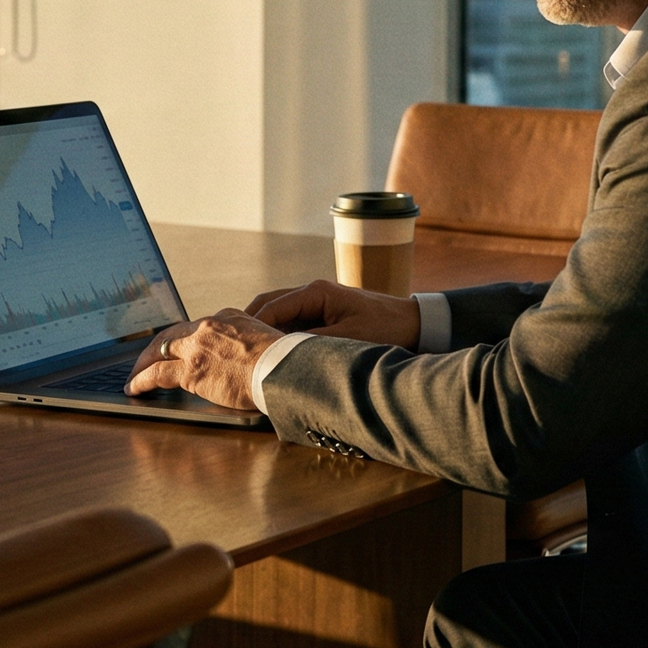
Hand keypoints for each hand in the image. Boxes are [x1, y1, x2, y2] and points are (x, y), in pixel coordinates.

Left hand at [124, 309, 283, 408]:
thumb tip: (249, 359)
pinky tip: (135, 388)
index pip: (197, 327)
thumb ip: (249, 345)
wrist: (284, 369)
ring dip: (143, 364)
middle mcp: (208, 327)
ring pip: (159, 350)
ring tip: (135, 376)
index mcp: (228, 317)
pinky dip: (141, 380)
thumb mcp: (265, 342)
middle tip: (144, 360)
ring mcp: (197, 347)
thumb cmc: (283, 363)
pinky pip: (157, 373)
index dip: (182, 339)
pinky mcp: (191, 370)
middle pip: (171, 335)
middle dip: (155, 348)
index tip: (175, 347)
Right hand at [246, 279, 419, 349]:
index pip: (271, 307)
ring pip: (279, 315)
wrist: (415, 324)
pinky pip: (293, 324)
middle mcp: (313, 292)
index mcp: (316, 291)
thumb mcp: (347, 339)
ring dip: (264, 333)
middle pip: (269, 306)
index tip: (236, 347)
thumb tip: (279, 354)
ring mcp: (318, 303)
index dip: (251, 327)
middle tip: (232, 349)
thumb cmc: (385, 329)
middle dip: (249, 326)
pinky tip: (273, 356)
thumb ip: (311, 343)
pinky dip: (280, 337)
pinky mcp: (324, 315)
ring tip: (247, 354)